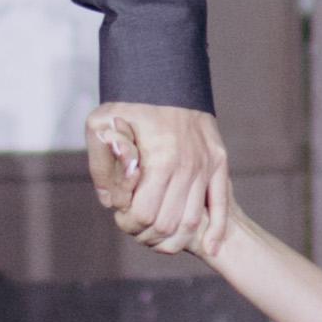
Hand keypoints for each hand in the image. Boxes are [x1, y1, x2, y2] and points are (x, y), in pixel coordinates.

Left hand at [85, 103, 231, 258]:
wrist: (167, 74)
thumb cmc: (129, 102)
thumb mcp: (99, 126)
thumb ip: (100, 165)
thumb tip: (109, 201)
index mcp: (159, 160)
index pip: (144, 215)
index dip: (128, 222)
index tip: (121, 213)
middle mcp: (187, 166)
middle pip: (168, 224)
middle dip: (148, 232)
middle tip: (135, 223)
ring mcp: (205, 164)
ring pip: (193, 220)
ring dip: (175, 237)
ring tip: (158, 234)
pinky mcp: (219, 161)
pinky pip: (222, 204)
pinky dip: (217, 231)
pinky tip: (211, 247)